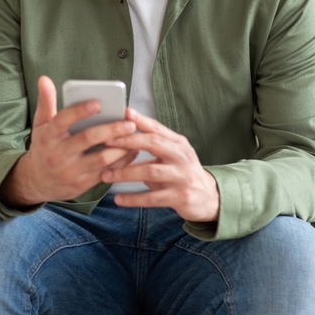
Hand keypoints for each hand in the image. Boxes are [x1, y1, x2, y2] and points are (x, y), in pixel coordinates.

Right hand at [0, 76, 138, 207]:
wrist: (37, 181)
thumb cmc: (43, 147)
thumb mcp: (40, 124)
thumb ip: (46, 101)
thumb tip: (45, 79)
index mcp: (48, 136)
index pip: (62, 121)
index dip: (80, 111)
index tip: (98, 102)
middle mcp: (58, 154)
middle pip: (87, 139)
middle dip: (110, 129)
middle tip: (129, 122)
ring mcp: (71, 171)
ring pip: (101, 159)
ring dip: (121, 148)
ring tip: (134, 136)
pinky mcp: (82, 184)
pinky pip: (106, 173)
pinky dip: (121, 162)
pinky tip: (131, 151)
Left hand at [100, 108, 219, 223]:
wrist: (209, 197)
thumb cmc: (182, 172)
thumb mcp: (172, 154)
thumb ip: (153, 143)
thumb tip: (122, 131)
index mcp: (178, 143)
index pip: (156, 128)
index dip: (139, 121)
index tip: (121, 114)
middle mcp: (182, 157)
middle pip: (154, 143)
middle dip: (128, 141)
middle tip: (106, 142)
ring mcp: (182, 177)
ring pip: (150, 171)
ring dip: (125, 172)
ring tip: (106, 175)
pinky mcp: (180, 197)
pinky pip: (152, 198)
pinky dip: (133, 198)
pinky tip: (118, 199)